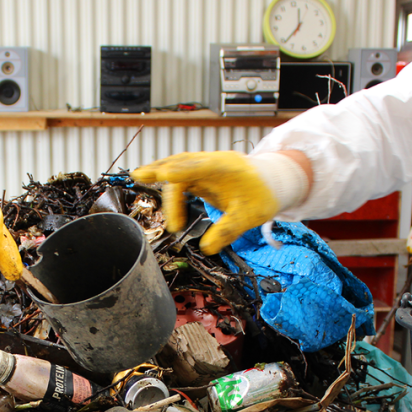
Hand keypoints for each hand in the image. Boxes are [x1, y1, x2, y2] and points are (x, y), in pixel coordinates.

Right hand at [132, 151, 309, 255]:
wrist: (273, 182)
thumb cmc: (263, 195)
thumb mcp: (250, 216)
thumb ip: (228, 230)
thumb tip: (207, 248)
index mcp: (226, 168)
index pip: (200, 167)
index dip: (181, 171)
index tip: (165, 175)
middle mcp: (213, 163)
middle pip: (183, 163)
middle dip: (162, 170)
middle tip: (140, 176)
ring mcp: (206, 167)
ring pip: (179, 164)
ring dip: (160, 170)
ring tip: (139, 176)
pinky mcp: (201, 174)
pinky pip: (181, 173)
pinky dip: (166, 176)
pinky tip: (151, 179)